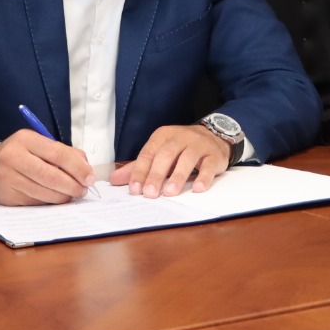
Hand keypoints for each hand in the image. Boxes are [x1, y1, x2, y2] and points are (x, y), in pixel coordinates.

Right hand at [0, 129, 95, 205]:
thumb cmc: (21, 155)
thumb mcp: (40, 145)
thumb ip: (65, 153)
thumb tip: (86, 169)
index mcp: (25, 139)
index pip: (58, 154)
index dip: (77, 168)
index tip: (90, 178)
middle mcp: (13, 156)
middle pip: (51, 175)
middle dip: (72, 185)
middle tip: (83, 191)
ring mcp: (7, 176)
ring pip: (44, 192)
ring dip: (63, 196)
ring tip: (72, 195)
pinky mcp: (6, 195)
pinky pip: (35, 202)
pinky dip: (49, 202)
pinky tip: (54, 198)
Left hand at [109, 124, 231, 197]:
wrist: (214, 136)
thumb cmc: (182, 148)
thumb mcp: (160, 153)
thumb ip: (139, 166)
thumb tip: (114, 180)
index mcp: (163, 136)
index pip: (148, 153)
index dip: (140, 171)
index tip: (135, 189)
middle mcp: (180, 137)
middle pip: (166, 155)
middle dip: (156, 175)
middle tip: (150, 193)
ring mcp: (199, 145)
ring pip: (187, 159)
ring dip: (178, 177)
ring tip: (170, 192)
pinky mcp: (214, 155)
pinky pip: (209, 166)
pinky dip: (204, 177)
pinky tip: (198, 188)